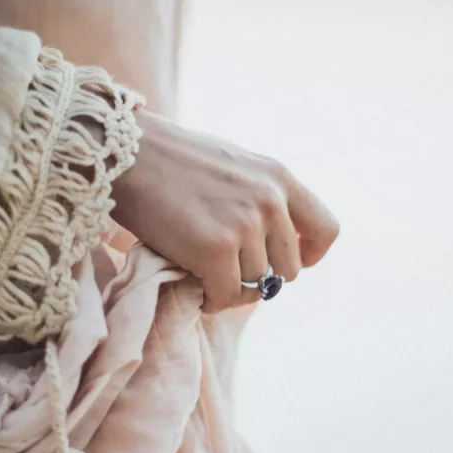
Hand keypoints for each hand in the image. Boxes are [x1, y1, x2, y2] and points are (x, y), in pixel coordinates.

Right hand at [111, 108, 339, 312]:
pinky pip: (226, 296)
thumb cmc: (172, 160)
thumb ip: (261, 197)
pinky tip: (193, 284)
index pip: (327, 230)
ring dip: (230, 286)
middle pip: (289, 269)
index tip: (286, 262)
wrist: (126, 153)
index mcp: (279, 177)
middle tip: (228, 270)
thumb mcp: (234, 166)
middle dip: (261, 276)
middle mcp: (270, 201)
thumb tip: (272, 245)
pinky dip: (210, 298)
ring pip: (256, 285)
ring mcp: (245, 226)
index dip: (310, 255)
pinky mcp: (215, 250)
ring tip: (202, 269)